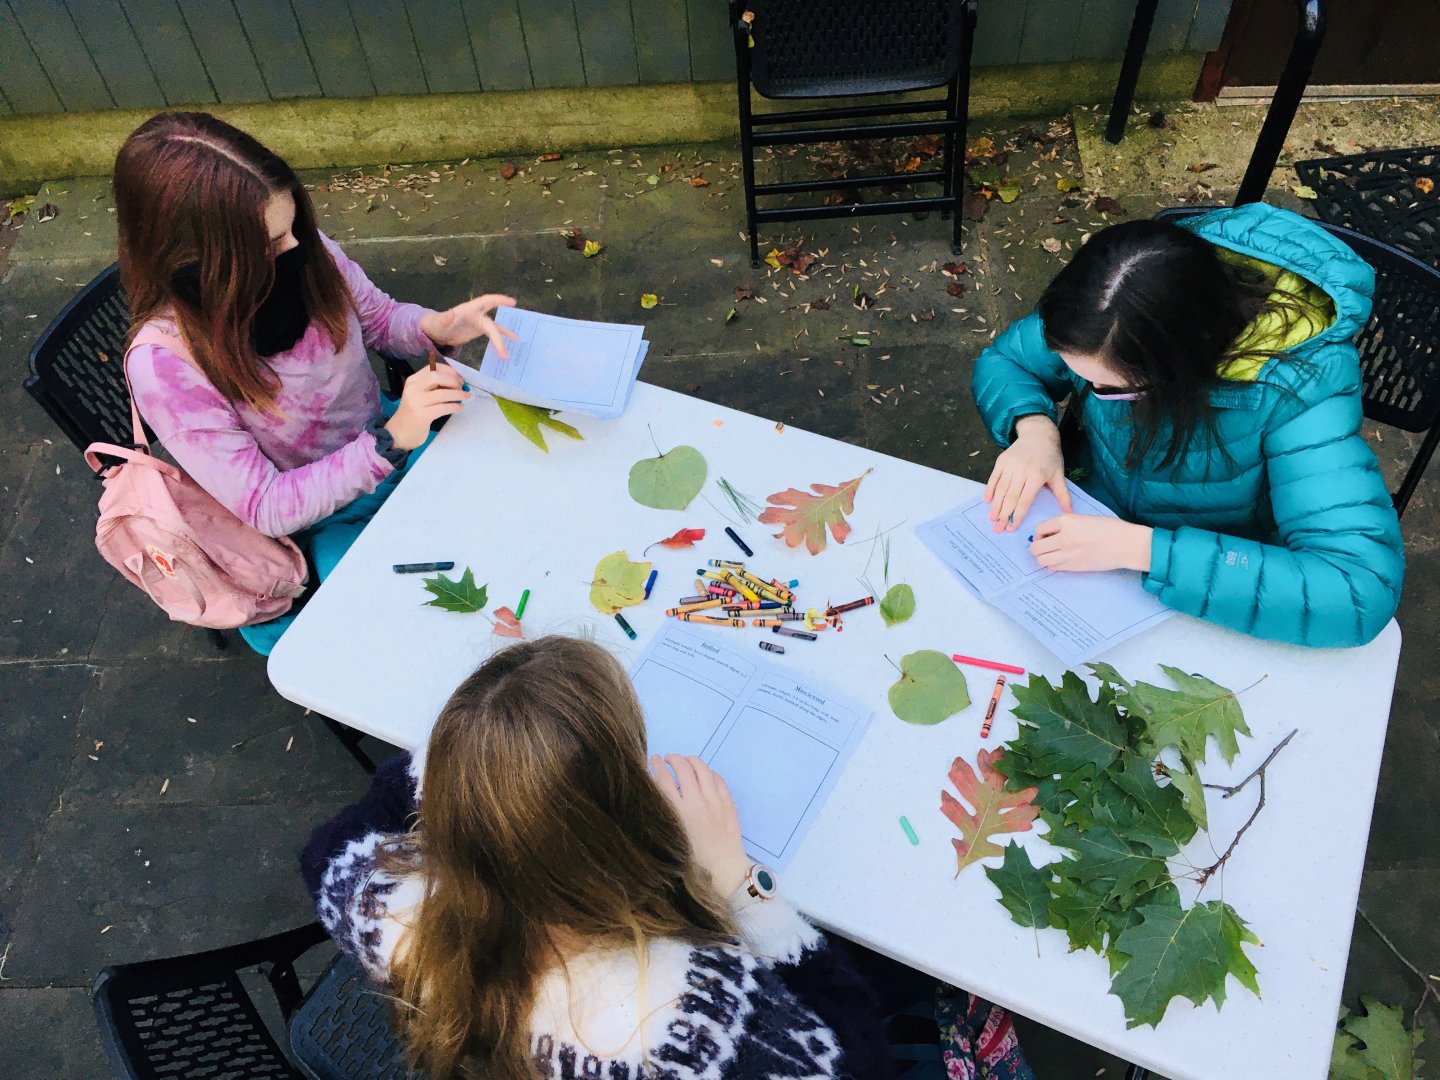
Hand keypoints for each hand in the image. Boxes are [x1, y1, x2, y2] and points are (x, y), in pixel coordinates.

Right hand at [383, 365, 469, 450]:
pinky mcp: (421, 416)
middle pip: (437, 376)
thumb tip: (456, 381)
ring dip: (458, 394)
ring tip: (466, 396)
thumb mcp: (419, 395)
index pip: (432, 368)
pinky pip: (443, 408)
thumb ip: (433, 387)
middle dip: (453, 380)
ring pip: (442, 393)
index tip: (459, 378)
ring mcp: (416, 402)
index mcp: (412, 381)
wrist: (399, 433)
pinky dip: (454, 406)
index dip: (449, 371)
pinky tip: (460, 407)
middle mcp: (413, 389)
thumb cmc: (414, 412)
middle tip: (462, 387)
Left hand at [419, 293, 518, 358]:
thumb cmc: (437, 323)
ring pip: (495, 329)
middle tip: (514, 338)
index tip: (512, 302)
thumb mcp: (439, 321)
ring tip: (513, 345)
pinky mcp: (480, 329)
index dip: (499, 300)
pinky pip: (493, 333)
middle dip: (501, 332)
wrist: (437, 330)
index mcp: (469, 309)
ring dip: (502, 338)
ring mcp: (480, 322)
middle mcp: (477, 313)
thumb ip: (445, 318)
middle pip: (492, 323)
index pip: (486, 301)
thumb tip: (451, 313)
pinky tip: (511, 343)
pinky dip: (501, 338)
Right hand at [649, 753, 750, 896]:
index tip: (653, 758)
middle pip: (682, 768)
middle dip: (673, 759)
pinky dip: (708, 772)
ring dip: (691, 760)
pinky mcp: (728, 802)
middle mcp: (695, 802)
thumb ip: (663, 815)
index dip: (656, 765)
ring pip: (702, 769)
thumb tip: (656, 797)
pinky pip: (717, 779)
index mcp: (677, 813)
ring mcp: (714, 801)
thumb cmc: (692, 861)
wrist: (722, 870)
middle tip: (669, 758)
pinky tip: (704, 773)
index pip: (663, 779)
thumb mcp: (670, 838)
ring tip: (686, 760)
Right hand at [984, 415, 1071, 531]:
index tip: (1012, 528)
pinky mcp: (1002, 460)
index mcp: (1037, 475)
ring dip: (995, 506)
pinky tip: (987, 501)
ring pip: (1001, 489)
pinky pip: (994, 478)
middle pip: (1011, 497)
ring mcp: (1010, 464)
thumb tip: (1069, 514)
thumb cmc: (1050, 456)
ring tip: (991, 519)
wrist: (1039, 434)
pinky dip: (989, 490)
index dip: (1018, 515)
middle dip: (1004, 515)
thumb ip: (1062, 495)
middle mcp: (1022, 470)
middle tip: (998, 529)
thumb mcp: (1059, 474)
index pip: (1025, 500)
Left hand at [1031, 514, 1153, 571]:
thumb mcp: (1084, 518)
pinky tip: (1062, 561)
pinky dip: (1053, 565)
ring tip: (1052, 555)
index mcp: (1066, 521)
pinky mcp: (1074, 566)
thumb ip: (1066, 524)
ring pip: (1041, 560)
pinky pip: (1053, 567)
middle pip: (1036, 547)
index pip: (1039, 529)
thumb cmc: (1109, 528)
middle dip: (1037, 547)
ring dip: (1043, 557)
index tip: (1045, 536)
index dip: (1040, 534)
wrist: (1125, 544)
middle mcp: (1063, 537)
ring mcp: (1068, 553)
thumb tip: (1051, 533)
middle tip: (1046, 547)